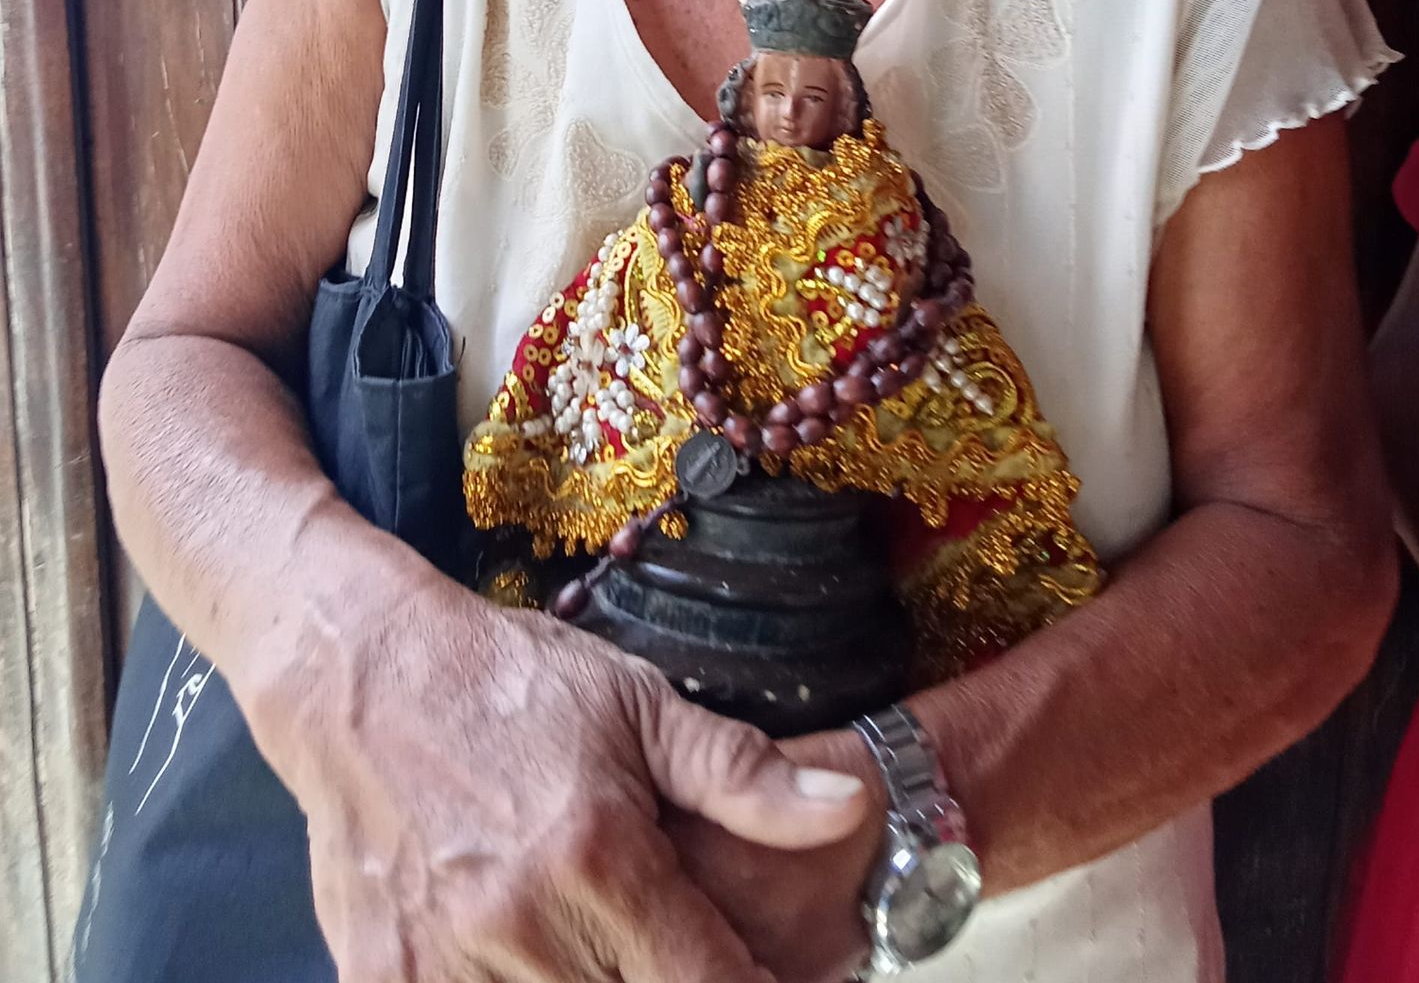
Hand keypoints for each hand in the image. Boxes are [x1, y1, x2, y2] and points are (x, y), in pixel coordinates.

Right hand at [249, 577, 869, 982]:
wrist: (361, 674)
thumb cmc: (507, 684)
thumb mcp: (637, 703)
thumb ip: (742, 774)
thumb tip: (848, 809)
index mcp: (597, 853)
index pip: (708, 981)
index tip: (769, 979)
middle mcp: (522, 921)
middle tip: (677, 950)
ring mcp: (444, 961)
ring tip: (598, 944)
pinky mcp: (383, 979)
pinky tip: (526, 958)